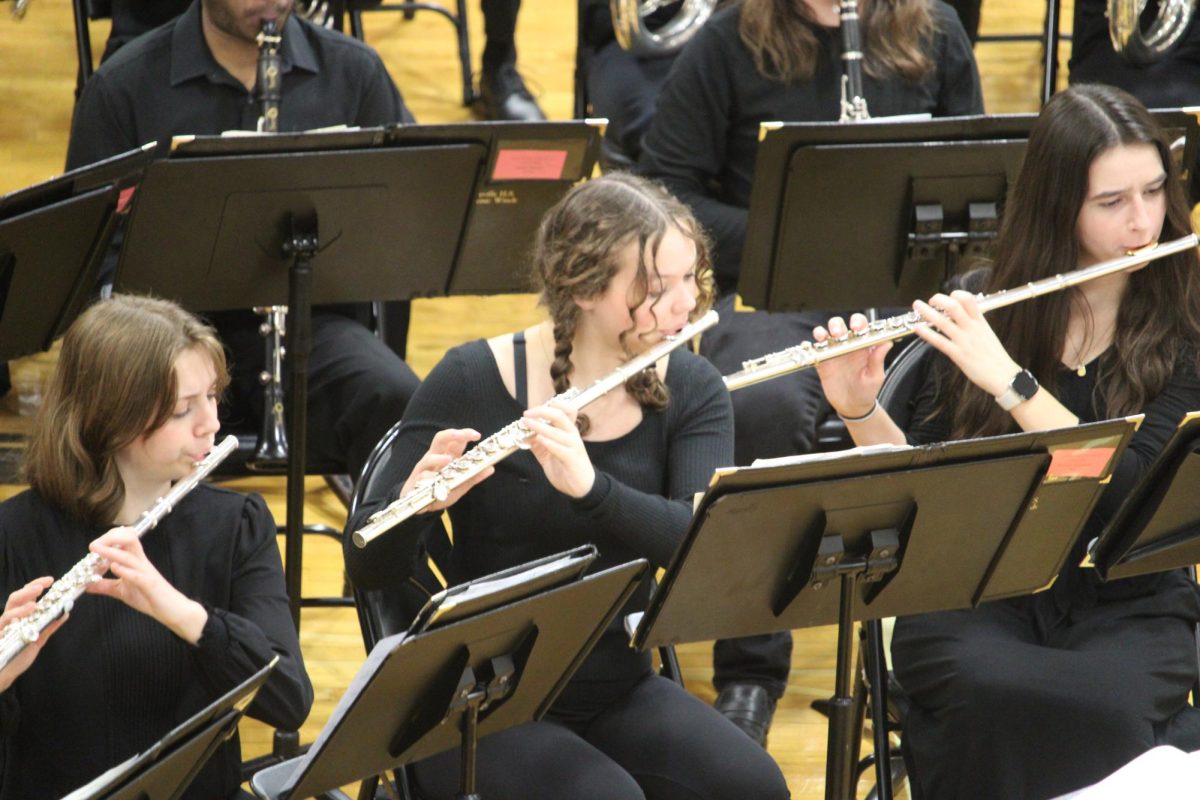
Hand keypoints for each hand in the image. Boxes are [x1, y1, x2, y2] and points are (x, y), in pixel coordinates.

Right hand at [0, 577, 66, 691]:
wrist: (4, 673)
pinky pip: (2, 625)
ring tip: (35, 601)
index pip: (26, 596)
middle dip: (28, 590)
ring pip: (8, 610)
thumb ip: (49, 626)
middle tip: (42, 586)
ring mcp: (2, 627)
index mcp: (19, 616)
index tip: (51, 580)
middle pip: (15, 599)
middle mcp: (9, 619)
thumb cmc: (18, 655)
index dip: (36, 585)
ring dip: (22, 604)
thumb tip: (65, 612)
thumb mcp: (38, 639)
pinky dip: (14, 618)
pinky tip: (24, 616)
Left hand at [86, 528, 206, 644]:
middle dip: (110, 538)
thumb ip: (105, 586)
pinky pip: (137, 575)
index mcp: (136, 561)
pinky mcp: (149, 585)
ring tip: (96, 549)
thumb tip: (86, 585)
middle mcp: (141, 563)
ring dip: (111, 551)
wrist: (172, 609)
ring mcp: (146, 573)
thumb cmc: (149, 598)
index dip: (109, 537)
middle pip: (129, 539)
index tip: (95, 545)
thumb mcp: (122, 591)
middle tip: (94, 545)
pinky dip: (124, 570)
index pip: (125, 540)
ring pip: (129, 556)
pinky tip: (114, 568)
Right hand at [400, 428, 494, 512]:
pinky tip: (434, 482)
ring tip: (449, 460)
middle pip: (440, 439)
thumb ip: (473, 476)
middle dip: (452, 435)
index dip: (465, 434)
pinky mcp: (416, 480)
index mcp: (447, 456)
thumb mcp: (460, 484)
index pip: (455, 440)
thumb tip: (491, 468)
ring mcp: (424, 468)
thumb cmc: (440, 488)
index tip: (477, 435)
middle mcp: (435, 458)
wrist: (418, 502)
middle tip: (463, 436)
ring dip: (438, 458)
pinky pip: (421, 477)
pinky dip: (428, 478)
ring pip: (429, 457)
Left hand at [523, 403, 595, 498]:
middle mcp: (573, 435)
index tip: (533, 410)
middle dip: (542, 411)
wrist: (582, 487)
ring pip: (557, 431)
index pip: (566, 410)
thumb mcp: (549, 454)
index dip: (550, 405)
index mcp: (569, 431)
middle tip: (526, 414)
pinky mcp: (572, 459)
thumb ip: (538, 445)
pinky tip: (538, 440)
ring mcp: (574, 446)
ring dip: (540, 426)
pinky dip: (549, 442)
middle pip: (560, 415)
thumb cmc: (567, 468)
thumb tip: (524, 436)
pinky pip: (560, 448)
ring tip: (527, 424)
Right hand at [813, 313, 890, 417]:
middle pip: (840, 325)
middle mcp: (847, 346)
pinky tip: (808, 347)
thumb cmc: (867, 391)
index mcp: (862, 346)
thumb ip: (878, 360)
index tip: (856, 327)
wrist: (852, 406)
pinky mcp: (822, 362)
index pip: (861, 326)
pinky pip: (814, 350)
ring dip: (823, 331)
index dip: (858, 322)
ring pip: (826, 334)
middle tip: (837, 334)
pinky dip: (809, 345)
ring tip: (823, 338)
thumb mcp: (875, 376)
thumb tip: (887, 343)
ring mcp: (833, 353)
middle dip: (837, 325)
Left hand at [912, 290, 1019, 396]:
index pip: (969, 300)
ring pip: (943, 321)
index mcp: (981, 322)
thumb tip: (963, 317)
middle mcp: (972, 328)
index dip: (956, 294)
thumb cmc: (995, 357)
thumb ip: (975, 325)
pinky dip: (926, 333)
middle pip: (954, 306)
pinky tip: (917, 328)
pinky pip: (939, 341)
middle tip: (931, 300)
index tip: (948, 296)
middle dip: (939, 299)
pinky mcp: (958, 354)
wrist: (1004, 376)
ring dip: (927, 312)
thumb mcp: (988, 334)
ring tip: (917, 306)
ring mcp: (964, 341)